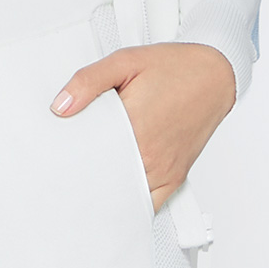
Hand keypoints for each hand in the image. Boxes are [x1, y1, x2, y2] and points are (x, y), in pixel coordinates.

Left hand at [51, 40, 236, 208]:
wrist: (215, 77)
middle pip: (105, 183)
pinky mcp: (174, 178)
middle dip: (82, 183)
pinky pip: (148, 205)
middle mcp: (151, 155)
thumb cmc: (174, 69)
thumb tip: (60, 106)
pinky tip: (113, 200)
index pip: (90, 159)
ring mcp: (164, 171)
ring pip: (125, 199)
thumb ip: (89, 82)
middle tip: (61, 180)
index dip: (68, 166)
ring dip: (104, 197)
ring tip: (83, 190)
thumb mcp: (126, 61)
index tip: (53, 166)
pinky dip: (129, 205)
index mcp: (135, 127)